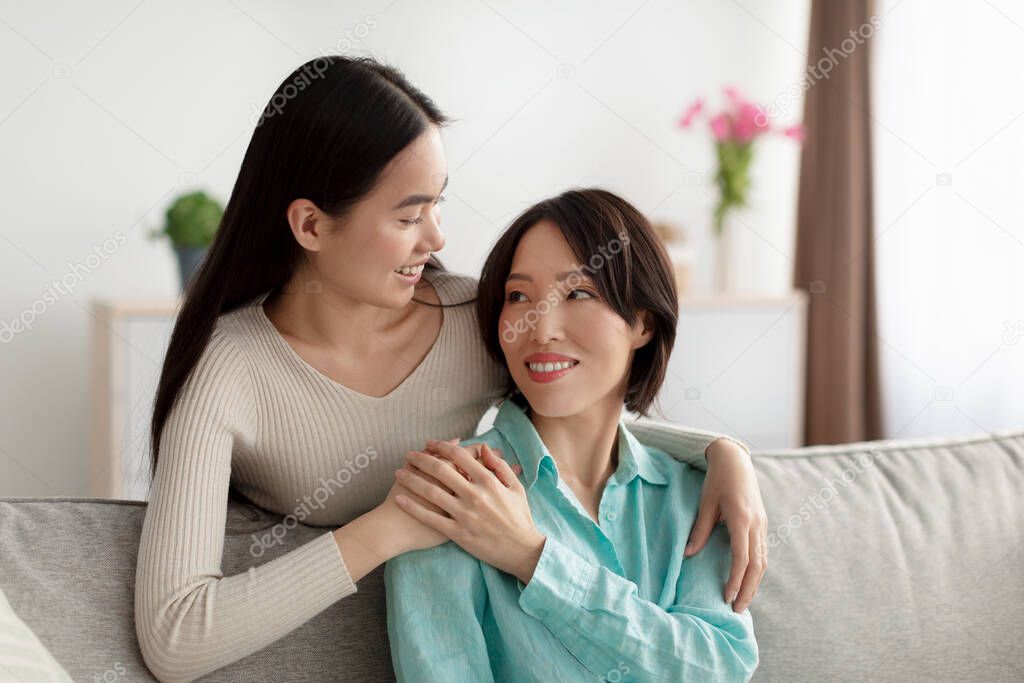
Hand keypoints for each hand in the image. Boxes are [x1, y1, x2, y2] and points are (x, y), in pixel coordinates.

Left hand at [381, 439, 522, 553]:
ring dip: (412, 479)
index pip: (460, 457)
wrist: (521, 550)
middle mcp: (474, 495)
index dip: (442, 447)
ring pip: (431, 491)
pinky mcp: (457, 532)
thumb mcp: (516, 487)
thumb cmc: (519, 517)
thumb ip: (499, 466)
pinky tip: (399, 499)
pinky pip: (430, 518)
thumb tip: (483, 448)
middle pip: (441, 470)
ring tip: (399, 472)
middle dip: (422, 459)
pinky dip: (413, 507)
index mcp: (489, 482)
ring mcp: (464, 514)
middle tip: (409, 454)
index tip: (431, 443)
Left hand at [687, 438, 767, 612]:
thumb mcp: (706, 503)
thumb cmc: (717, 479)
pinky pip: (763, 552)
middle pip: (757, 565)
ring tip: (743, 601)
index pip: (742, 557)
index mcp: (742, 518)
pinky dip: (756, 569)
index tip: (727, 597)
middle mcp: (756, 524)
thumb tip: (688, 554)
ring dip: (754, 582)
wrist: (735, 459)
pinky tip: (748, 580)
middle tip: (738, 610)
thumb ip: (700, 530)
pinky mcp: (762, 523)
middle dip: (748, 589)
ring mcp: (762, 524)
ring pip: (763, 560)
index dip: (735, 579)